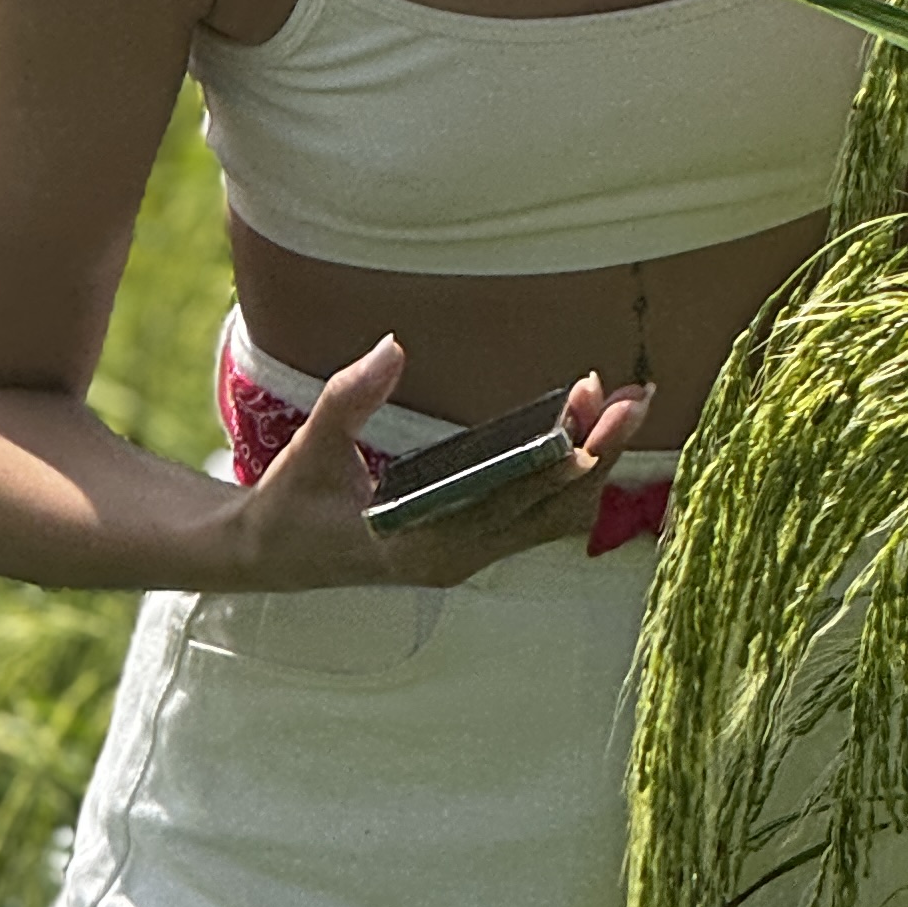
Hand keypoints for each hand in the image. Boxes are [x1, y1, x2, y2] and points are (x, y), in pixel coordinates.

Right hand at [226, 336, 652, 591]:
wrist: (271, 556)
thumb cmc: (291, 503)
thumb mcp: (311, 446)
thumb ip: (351, 397)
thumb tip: (393, 347)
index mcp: (425, 543)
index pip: (517, 499)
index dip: (567, 452)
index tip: (602, 408)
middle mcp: (458, 558)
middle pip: (553, 509)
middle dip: (598, 450)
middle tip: (636, 394)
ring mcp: (467, 557)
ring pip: (553, 517)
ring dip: (586, 462)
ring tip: (614, 404)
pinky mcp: (468, 547)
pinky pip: (535, 519)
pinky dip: (563, 476)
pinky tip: (577, 432)